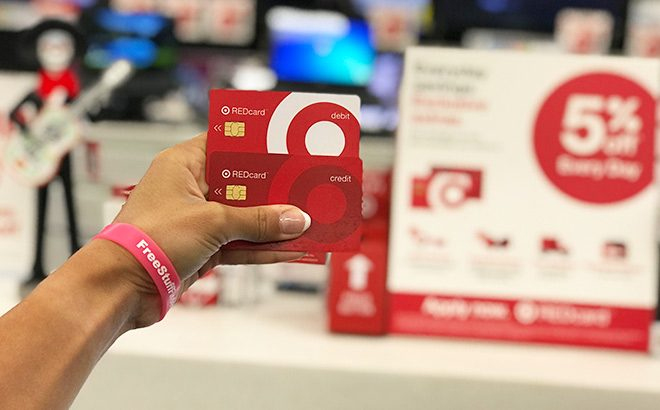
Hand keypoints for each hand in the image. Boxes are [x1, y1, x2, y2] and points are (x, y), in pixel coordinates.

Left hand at [109, 133, 310, 324]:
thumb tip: (296, 219)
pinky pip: (240, 243)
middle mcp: (190, 188)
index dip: (256, 144)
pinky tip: (290, 249)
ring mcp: (197, 220)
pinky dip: (263, 247)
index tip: (287, 145)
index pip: (226, 143)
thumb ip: (258, 221)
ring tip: (307, 221)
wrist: (121, 288)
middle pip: (241, 183)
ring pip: (244, 217)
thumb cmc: (151, 240)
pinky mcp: (202, 248)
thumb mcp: (212, 223)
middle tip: (306, 185)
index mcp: (183, 164)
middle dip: (274, 189)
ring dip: (273, 222)